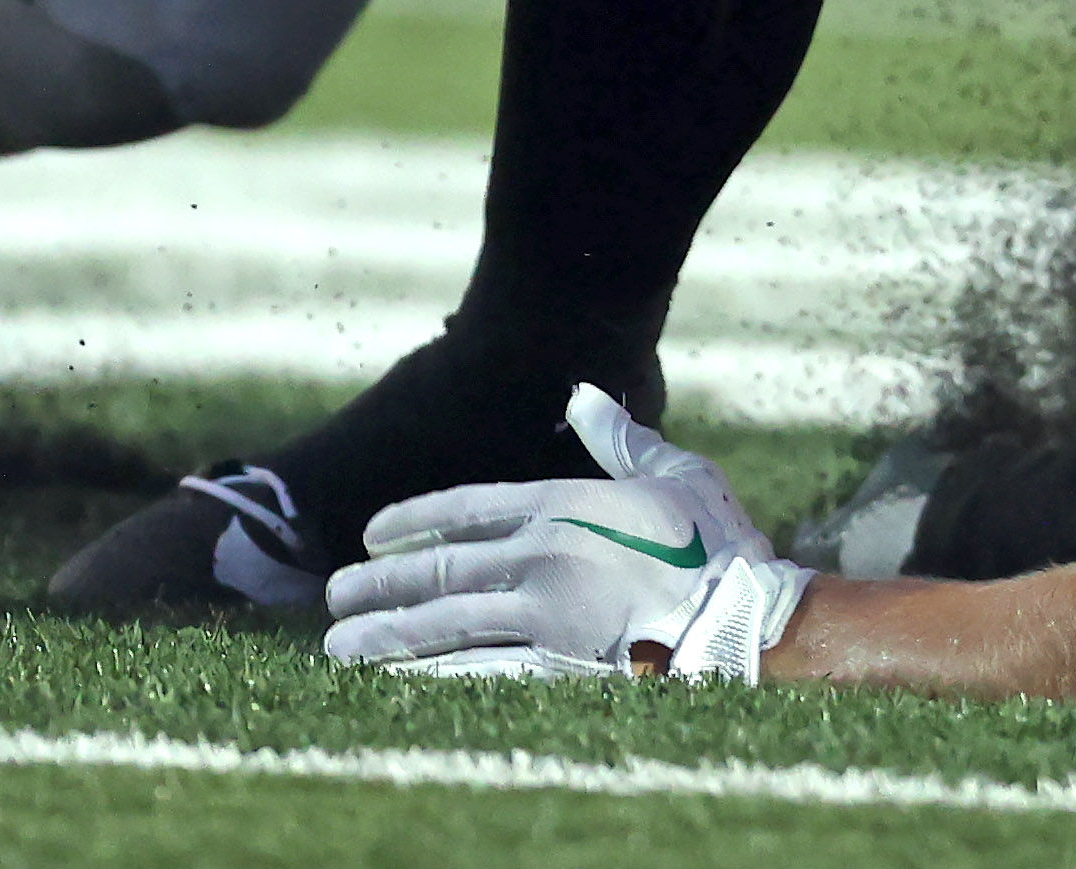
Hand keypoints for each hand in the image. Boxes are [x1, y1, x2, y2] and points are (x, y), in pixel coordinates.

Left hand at [323, 383, 811, 683]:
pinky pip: (474, 671)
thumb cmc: (717, 543)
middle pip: (442, 567)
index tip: (370, 535)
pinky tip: (394, 681)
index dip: (414, 519)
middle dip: (380, 583)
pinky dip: (427, 675)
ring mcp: (544, 615)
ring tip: (338, 646)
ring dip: (385, 634)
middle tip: (332, 596)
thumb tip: (583, 394)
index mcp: (568, 505)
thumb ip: (621, 437)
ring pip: (443, 622)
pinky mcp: (553, 667)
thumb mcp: (675, 473)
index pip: (470, 507)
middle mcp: (544, 556)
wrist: (744, 618)